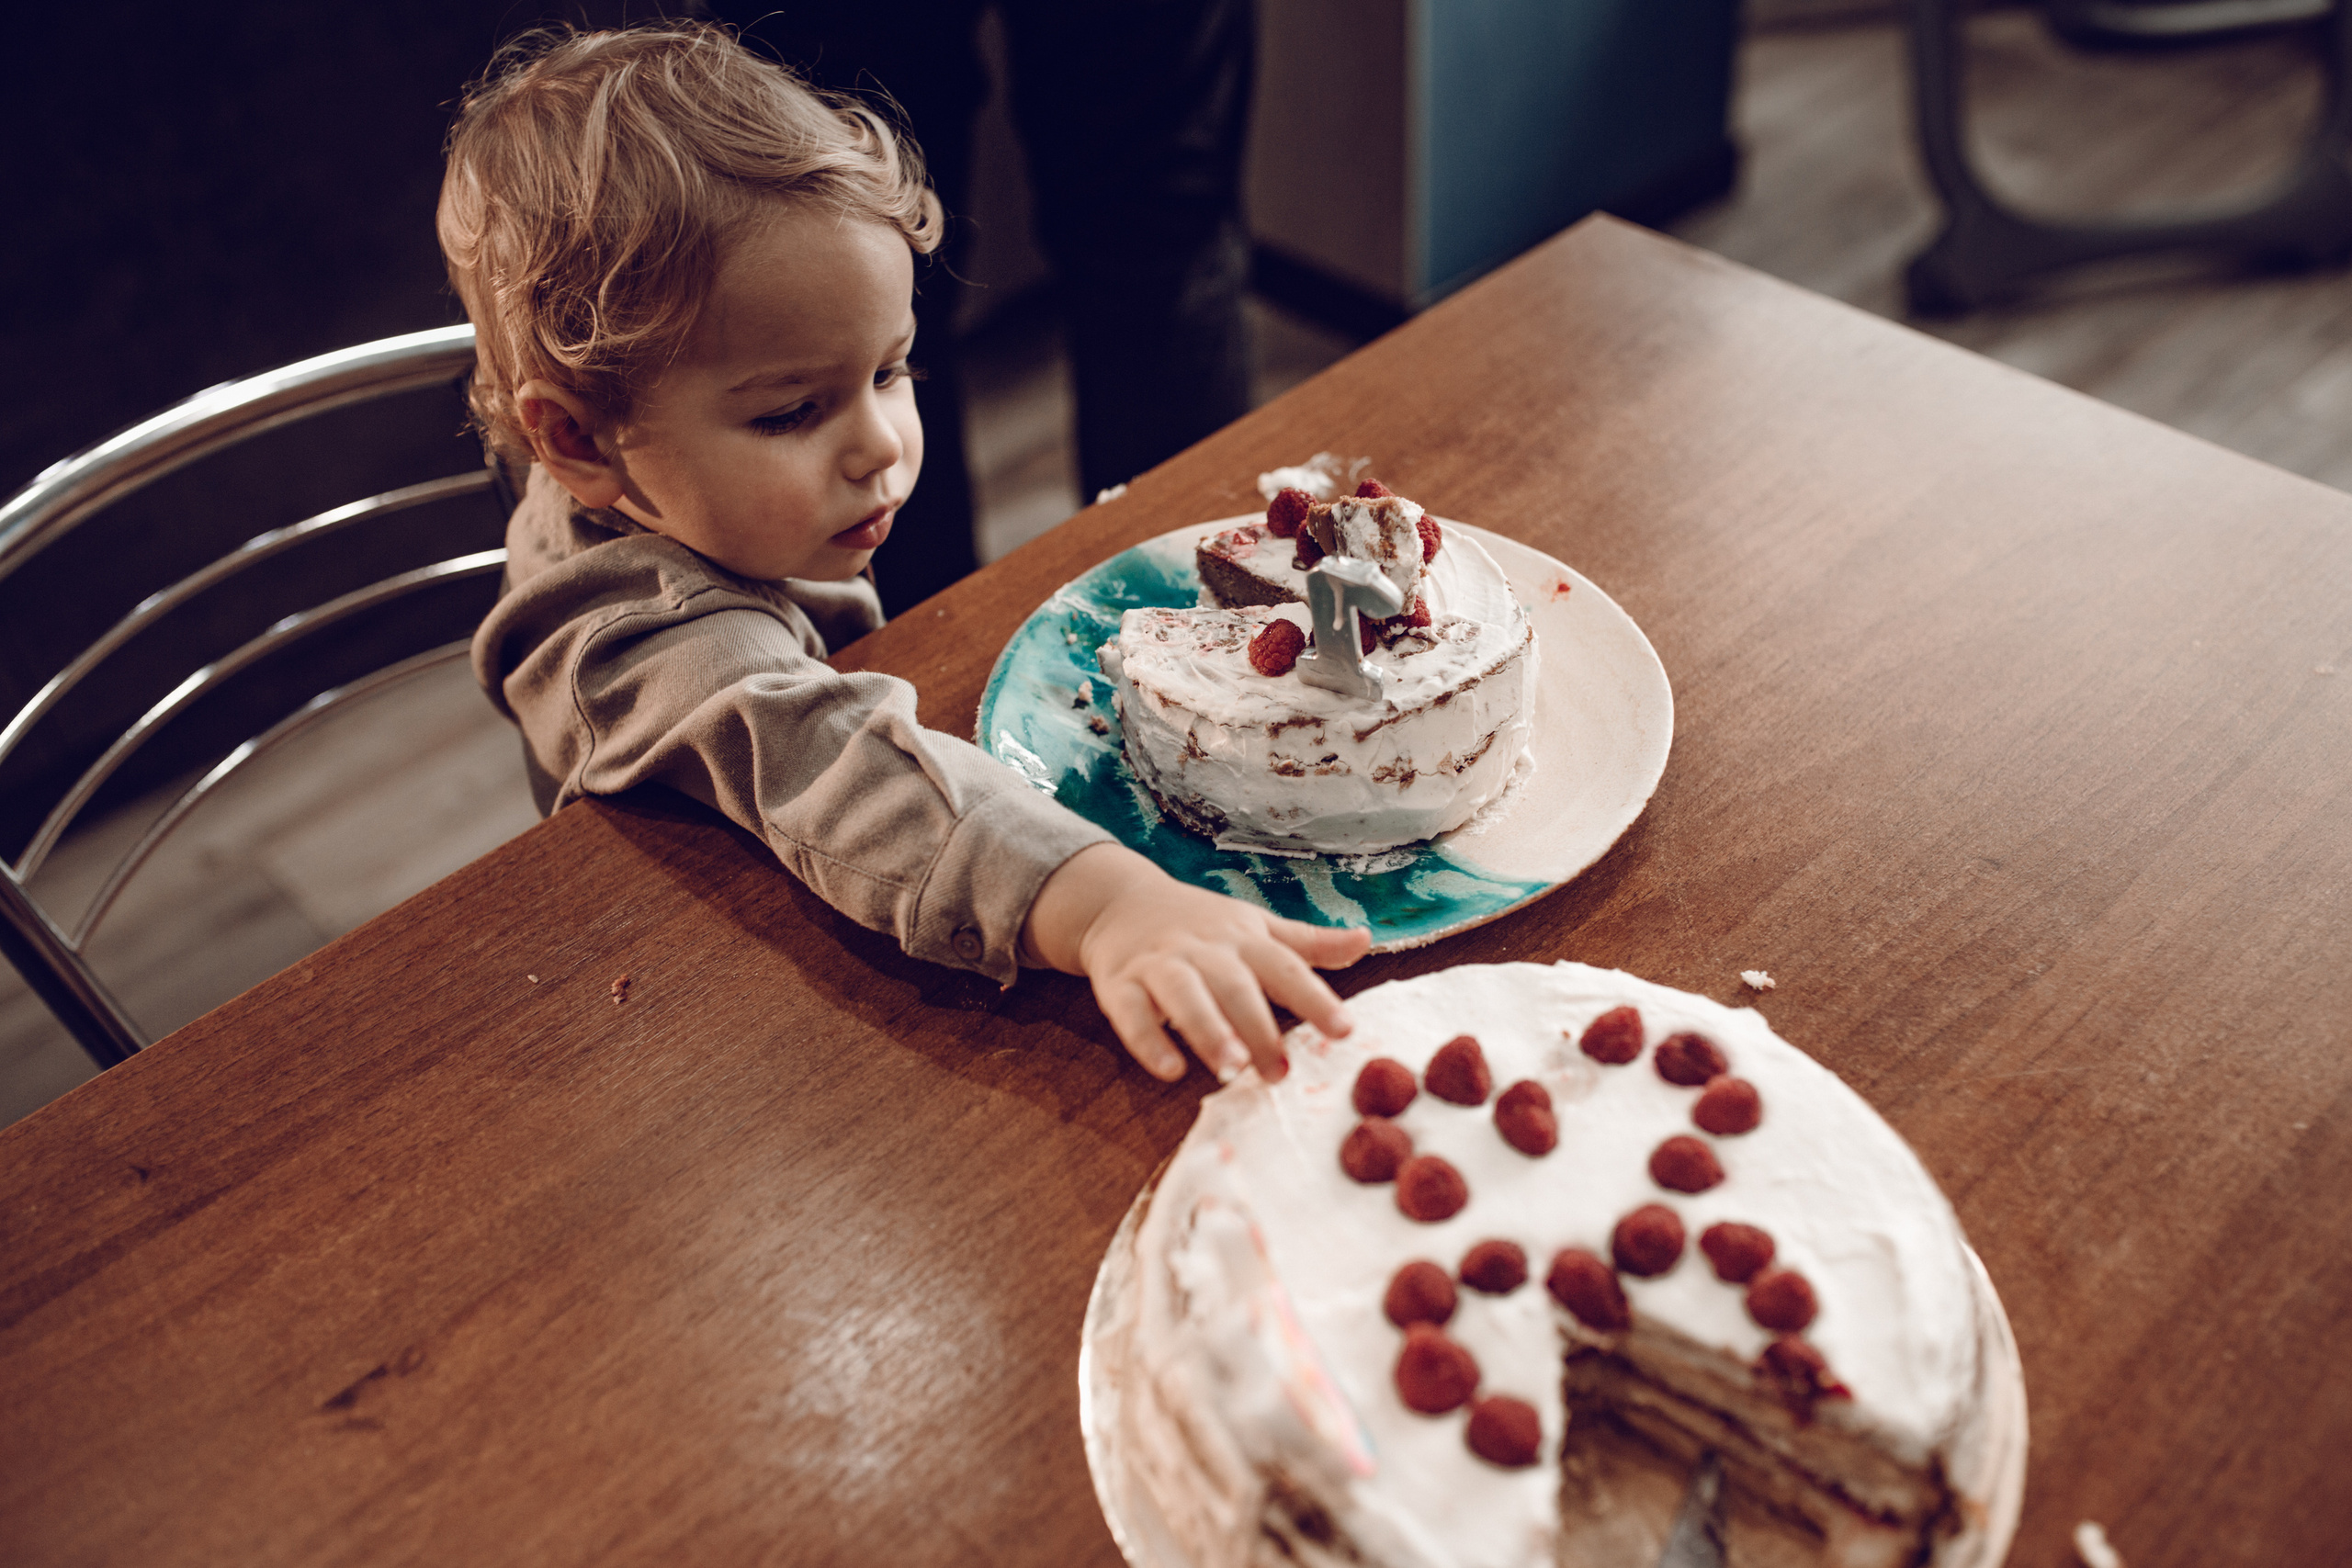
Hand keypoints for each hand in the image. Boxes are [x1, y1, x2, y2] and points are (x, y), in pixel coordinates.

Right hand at [1022, 843, 1369, 1081]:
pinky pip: (1131, 1013)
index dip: (1315, 998)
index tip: (1344, 1030)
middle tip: (1279, 1072)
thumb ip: (1308, 943)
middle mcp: (1204, 950)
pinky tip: (1170, 1070)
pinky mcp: (1119, 984)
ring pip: (1184, 996)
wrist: (1118, 902)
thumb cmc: (1201, 924)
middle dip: (1258, 1028)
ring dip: (1208, 1030)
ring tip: (1231, 1068)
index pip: (1285, 967)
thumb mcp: (1256, 927)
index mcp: (1243, 939)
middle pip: (1235, 986)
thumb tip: (1365, 939)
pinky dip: (1149, 1041)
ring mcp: (1160, 965)